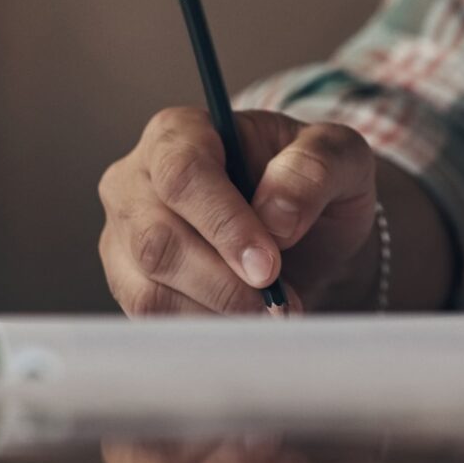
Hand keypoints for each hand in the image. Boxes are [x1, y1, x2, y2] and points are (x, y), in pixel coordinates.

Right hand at [98, 107, 379, 315]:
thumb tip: (276, 218)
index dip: (223, 223)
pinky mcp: (128, 285)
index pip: (182, 173)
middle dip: (223, 281)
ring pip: (150, 289)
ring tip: (270, 312)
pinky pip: (152, 321)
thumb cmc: (312, 185)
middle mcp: (136, 181)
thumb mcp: (339, 157)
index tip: (268, 265)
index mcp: (180, 133)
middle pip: (158, 239)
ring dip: (218, 312)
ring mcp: (125, 237)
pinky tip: (243, 322)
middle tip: (278, 302)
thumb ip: (313, 169)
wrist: (306, 237)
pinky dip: (205, 329)